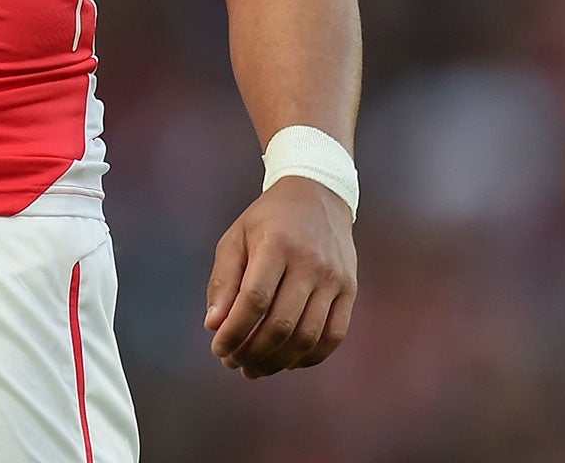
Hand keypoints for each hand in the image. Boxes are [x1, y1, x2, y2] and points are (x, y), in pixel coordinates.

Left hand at [203, 175, 356, 378]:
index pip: (255, 299)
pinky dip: (308, 357)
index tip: (218, 349)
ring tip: (254, 368)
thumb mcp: (236, 238)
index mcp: (277, 244)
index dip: (235, 331)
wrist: (317, 196)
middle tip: (233, 363)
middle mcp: (310, 262)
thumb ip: (223, 281)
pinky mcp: (350, 290)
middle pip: (282, 323)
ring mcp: (335, 278)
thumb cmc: (267, 221)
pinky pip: (333, 336)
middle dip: (253, 352)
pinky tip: (286, 361)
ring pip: (308, 336)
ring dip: (278, 361)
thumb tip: (214, 325)